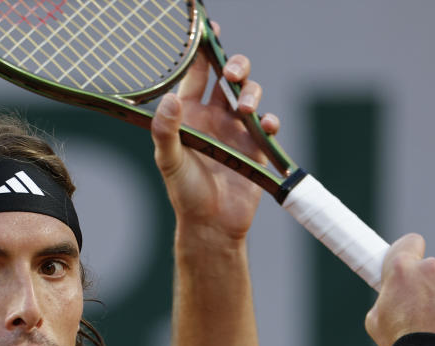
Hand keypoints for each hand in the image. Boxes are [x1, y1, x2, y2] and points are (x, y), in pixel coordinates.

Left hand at [150, 38, 279, 241]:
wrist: (212, 224)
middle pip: (229, 77)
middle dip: (235, 67)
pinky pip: (267, 124)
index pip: (196, 75)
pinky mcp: (256, 147)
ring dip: (251, 94)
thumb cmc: (185, 193)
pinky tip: (263, 126)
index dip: (203, 52)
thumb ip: (166, 131)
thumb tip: (169, 100)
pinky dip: (269, 120)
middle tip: (232, 73)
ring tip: (245, 109)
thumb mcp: (170, 161)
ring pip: (250, 95)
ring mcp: (236, 131)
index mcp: (190, 116)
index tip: (210, 32)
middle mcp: (214, 118)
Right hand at [365, 234, 434, 345]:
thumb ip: (386, 297)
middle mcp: (430, 268)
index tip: (410, 264)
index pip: (409, 242)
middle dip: (427, 285)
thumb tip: (392, 293)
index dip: (410, 252)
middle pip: (430, 269)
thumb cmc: (399, 343)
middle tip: (422, 310)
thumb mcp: (375, 318)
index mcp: (400, 269)